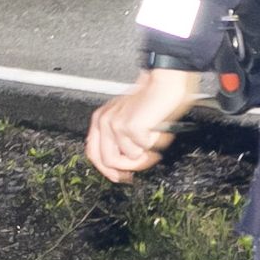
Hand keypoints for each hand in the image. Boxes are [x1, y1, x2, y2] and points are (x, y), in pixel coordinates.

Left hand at [85, 68, 203, 182]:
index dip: (107, 170)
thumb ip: (121, 139)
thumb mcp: (131, 120)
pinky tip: (159, 133)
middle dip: (126, 169)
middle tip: (142, 164)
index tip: (122, 176)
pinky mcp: (129, 127)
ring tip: (155, 143)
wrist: (166, 82)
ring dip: (144, 157)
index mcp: (101, 120)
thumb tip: (124, 164)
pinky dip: (153, 146)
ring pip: (126, 159)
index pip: (94, 154)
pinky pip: (141, 150)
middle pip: (106, 161)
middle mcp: (104, 122)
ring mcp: (115, 125)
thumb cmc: (154, 99)